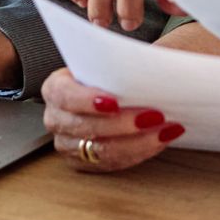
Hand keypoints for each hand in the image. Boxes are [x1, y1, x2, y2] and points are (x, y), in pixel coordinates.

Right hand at [41, 67, 184, 173]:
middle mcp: (57, 118)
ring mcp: (68, 144)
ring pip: (102, 150)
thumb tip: (149, 58)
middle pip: (86, 127)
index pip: (65, 96)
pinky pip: (112, 163)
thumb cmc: (107, 71)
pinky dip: (139, 152)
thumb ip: (120, 56)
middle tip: (153, 116)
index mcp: (55, 88)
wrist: (108, 90)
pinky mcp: (84, 163)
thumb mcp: (109, 56)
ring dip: (137, 142)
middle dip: (122, 124)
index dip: (88, 101)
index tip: (115, 102)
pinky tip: (159, 139)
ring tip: (163, 129)